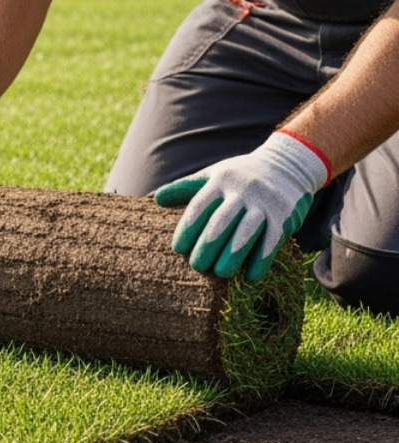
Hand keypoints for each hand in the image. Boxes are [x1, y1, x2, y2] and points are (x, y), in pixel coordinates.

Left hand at [154, 130, 330, 281]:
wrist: (289, 165)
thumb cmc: (241, 176)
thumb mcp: (213, 175)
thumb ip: (185, 188)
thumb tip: (155, 199)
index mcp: (220, 182)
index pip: (199, 207)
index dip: (188, 229)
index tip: (178, 249)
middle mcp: (242, 191)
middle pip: (221, 221)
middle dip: (207, 246)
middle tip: (197, 266)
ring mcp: (265, 204)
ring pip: (246, 232)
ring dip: (233, 255)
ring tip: (221, 273)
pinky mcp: (284, 217)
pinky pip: (272, 241)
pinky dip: (261, 260)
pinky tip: (250, 277)